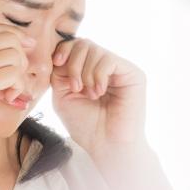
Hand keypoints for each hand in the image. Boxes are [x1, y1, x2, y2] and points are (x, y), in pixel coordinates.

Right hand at [0, 22, 35, 160]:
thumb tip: (23, 47)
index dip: (15, 34)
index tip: (27, 48)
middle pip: (7, 37)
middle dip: (21, 56)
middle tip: (17, 78)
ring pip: (13, 55)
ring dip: (20, 75)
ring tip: (11, 92)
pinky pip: (14, 74)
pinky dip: (19, 86)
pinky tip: (9, 98)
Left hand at [50, 37, 147, 154]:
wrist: (106, 146)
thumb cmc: (86, 125)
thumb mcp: (63, 95)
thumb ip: (59, 72)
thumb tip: (61, 51)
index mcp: (89, 70)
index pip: (74, 45)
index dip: (63, 50)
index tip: (57, 64)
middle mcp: (105, 66)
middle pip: (83, 43)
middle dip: (73, 64)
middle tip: (75, 88)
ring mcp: (120, 69)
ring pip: (94, 49)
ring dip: (85, 73)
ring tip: (90, 95)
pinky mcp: (133, 73)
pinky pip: (108, 60)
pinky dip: (98, 76)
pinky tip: (99, 92)